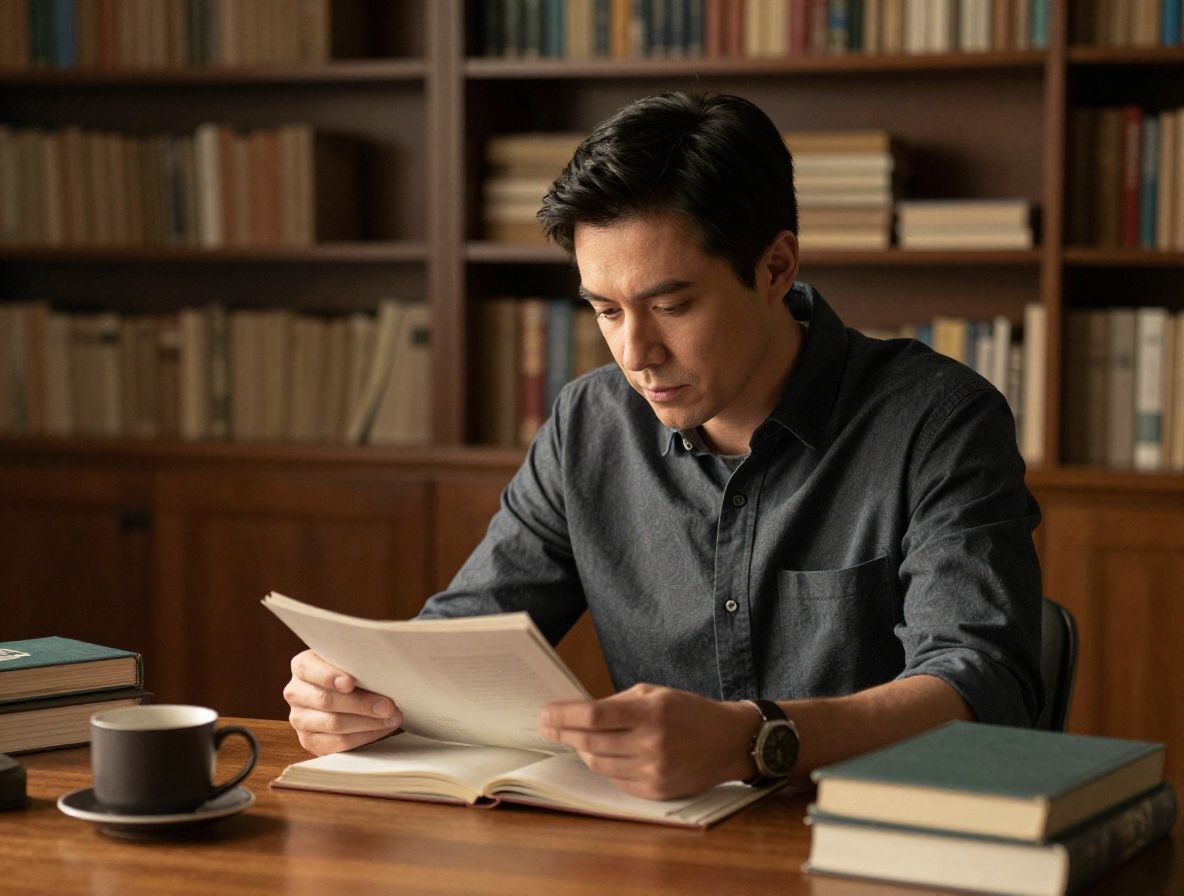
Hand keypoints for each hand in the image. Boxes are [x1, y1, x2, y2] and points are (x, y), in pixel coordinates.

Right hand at [284, 649, 402, 755]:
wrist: (348, 694)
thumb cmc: (354, 672)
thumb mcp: (352, 661)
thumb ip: (358, 663)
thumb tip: (382, 672)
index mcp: (302, 666)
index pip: (309, 669)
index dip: (330, 676)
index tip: (351, 683)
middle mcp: (296, 692)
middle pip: (326, 700)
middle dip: (361, 704)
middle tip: (388, 705)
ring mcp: (300, 719)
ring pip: (334, 724)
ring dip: (368, 722)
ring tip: (392, 717)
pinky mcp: (310, 741)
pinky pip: (338, 743)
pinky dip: (365, 736)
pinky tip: (382, 728)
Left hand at [538, 683, 758, 799]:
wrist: (729, 742)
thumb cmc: (689, 712)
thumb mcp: (656, 694)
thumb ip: (618, 704)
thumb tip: (577, 713)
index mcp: (651, 712)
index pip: (594, 716)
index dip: (564, 716)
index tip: (544, 714)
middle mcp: (652, 743)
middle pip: (591, 742)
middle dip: (563, 733)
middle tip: (547, 726)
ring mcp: (654, 771)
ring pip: (599, 764)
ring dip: (583, 750)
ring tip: (577, 738)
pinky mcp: (656, 791)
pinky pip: (615, 780)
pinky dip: (605, 766)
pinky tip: (605, 754)